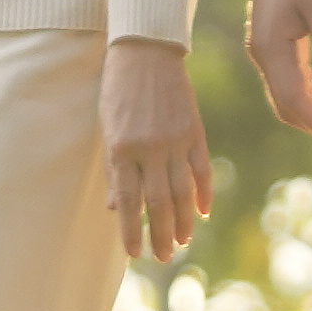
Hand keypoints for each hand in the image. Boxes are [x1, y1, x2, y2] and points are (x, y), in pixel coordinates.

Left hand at [102, 39, 216, 260]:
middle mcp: (150, 149)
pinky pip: (202, 170)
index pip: (129, 202)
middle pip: (158, 203)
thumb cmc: (117, 90)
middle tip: (165, 257)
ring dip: (184, 221)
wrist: (145, 52)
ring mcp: (175, 140)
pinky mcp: (195, 131)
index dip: (131, 231)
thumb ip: (114, 169)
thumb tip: (115, 207)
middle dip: (162, 235)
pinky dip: (204, 193)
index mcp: (122, 149)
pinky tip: (203, 212)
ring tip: (183, 243)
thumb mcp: (107, 128)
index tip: (135, 253)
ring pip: (182, 192)